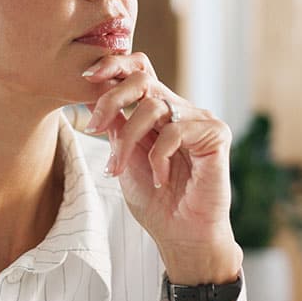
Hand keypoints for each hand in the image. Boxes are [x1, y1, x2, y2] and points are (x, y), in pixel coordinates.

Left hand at [81, 53, 241, 283]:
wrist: (181, 236)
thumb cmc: (155, 201)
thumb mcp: (124, 157)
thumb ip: (115, 126)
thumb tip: (91, 92)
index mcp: (158, 110)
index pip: (139, 69)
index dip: (113, 64)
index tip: (85, 76)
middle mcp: (180, 109)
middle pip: (143, 78)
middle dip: (111, 99)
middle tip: (94, 127)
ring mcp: (199, 119)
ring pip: (154, 106)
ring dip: (128, 139)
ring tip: (120, 169)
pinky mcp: (216, 134)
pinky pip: (176, 131)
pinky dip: (159, 157)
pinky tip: (162, 180)